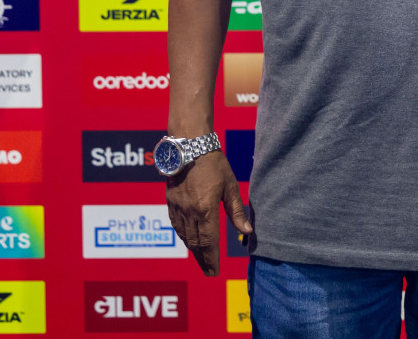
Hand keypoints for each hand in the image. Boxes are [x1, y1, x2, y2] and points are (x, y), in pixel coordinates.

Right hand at [165, 151, 252, 276]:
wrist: (190, 146)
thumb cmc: (214, 163)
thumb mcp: (230, 186)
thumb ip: (237, 211)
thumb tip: (247, 232)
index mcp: (205, 209)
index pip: (209, 242)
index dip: (212, 259)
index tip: (215, 272)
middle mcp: (189, 212)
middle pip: (195, 243)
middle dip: (203, 259)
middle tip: (209, 271)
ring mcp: (177, 207)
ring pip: (184, 236)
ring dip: (193, 250)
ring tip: (201, 260)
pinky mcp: (170, 202)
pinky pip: (176, 225)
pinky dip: (183, 236)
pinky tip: (188, 240)